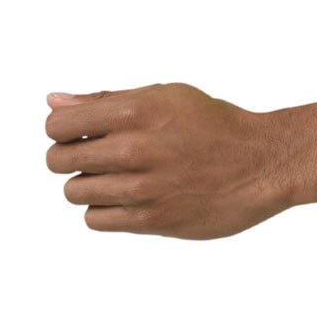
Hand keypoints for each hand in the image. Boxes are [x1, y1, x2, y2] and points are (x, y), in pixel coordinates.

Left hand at [45, 82, 289, 238]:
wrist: (263, 163)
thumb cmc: (214, 125)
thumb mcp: (165, 97)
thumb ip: (107, 100)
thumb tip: (53, 100)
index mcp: (136, 110)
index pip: (57, 124)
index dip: (62, 129)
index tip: (81, 134)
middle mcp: (135, 148)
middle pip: (58, 160)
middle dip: (70, 157)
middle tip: (99, 157)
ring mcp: (143, 187)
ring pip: (74, 192)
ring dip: (88, 185)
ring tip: (117, 178)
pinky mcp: (152, 220)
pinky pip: (95, 220)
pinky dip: (104, 210)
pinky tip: (127, 199)